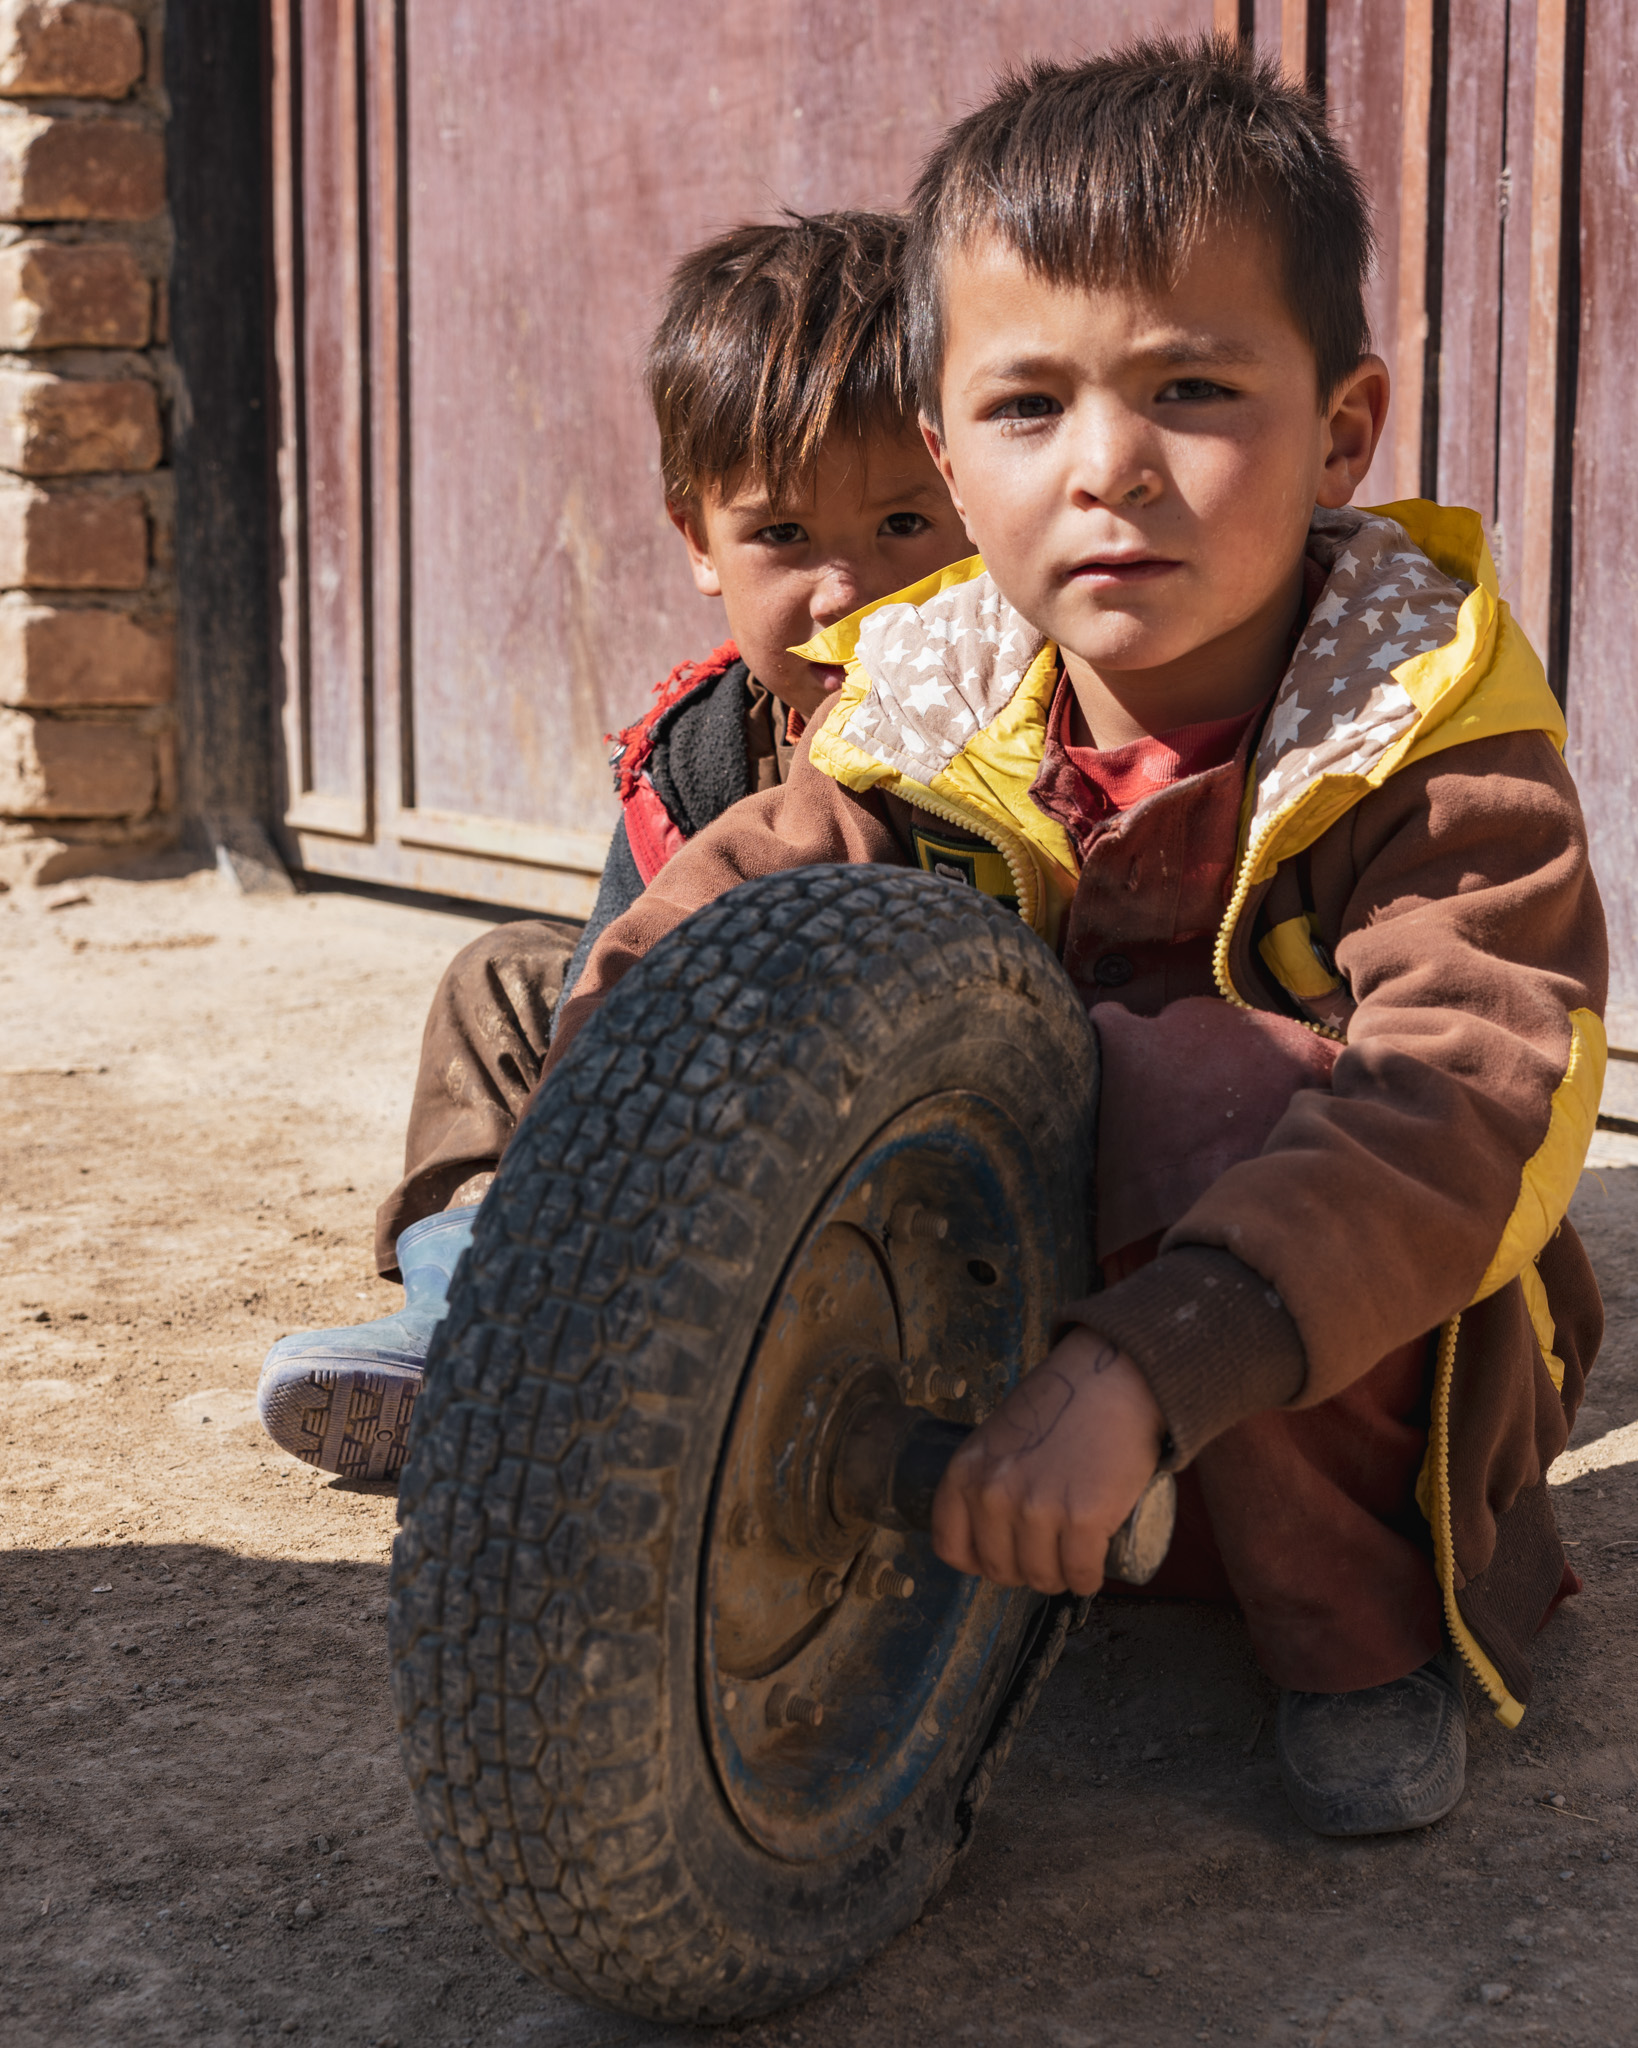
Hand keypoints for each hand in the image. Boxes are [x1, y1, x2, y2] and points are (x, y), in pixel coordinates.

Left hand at [930, 1329, 1165, 1595]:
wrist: (1111, 1380)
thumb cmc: (1060, 1405)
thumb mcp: (998, 1437)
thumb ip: (987, 1476)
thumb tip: (989, 1526)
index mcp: (965, 1473)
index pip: (951, 1547)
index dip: (978, 1561)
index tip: (1001, 1557)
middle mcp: (993, 1495)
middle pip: (1000, 1570)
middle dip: (1025, 1571)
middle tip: (1047, 1554)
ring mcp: (1037, 1509)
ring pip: (1041, 1578)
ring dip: (1059, 1579)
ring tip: (1071, 1560)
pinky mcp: (1082, 1519)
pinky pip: (1081, 1576)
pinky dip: (1088, 1581)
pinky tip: (1092, 1569)